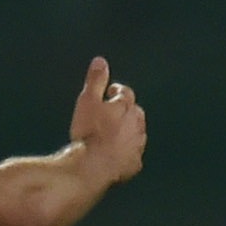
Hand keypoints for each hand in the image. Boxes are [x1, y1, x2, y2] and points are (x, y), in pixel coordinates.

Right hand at [68, 57, 145, 188]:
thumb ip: (95, 81)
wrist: (94, 165)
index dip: (116, 92)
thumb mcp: (87, 100)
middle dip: (126, 111)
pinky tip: (118, 156)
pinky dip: (127, 153)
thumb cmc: (89, 131)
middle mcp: (136, 124)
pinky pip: (133, 156)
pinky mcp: (134, 164)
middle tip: (113, 113)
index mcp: (126, 106)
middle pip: (135, 112)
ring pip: (137, 134)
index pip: (125, 93)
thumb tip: (101, 61)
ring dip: (128, 132)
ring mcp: (137, 145)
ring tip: (114, 134)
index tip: (109, 93)